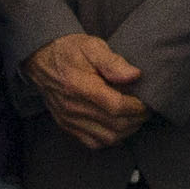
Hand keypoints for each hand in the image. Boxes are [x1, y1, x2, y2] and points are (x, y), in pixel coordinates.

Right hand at [27, 33, 150, 152]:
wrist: (42, 59)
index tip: (147, 101)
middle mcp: (72, 107)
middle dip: (136, 119)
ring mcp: (68, 119)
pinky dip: (110, 138)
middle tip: (145, 110)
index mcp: (80, 86)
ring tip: (135, 117)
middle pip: (115, 125)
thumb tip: (135, 75)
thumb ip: (113, 62)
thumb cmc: (70, 51)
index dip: (137, 107)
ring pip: (107, 138)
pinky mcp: (66, 126)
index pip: (116, 106)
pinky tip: (118, 126)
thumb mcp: (92, 46)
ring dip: (127, 131)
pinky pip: (93, 142)